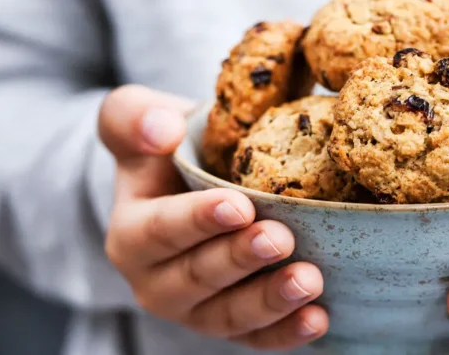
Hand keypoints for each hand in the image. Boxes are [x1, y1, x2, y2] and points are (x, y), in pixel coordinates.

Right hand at [100, 85, 327, 349]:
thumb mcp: (138, 118)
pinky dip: (286, 332)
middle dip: (241, 259)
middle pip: (198, 277)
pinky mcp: (233, 325)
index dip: (199, 220)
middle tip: (281, 239)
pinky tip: (317, 319)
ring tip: (309, 280)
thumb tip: (162, 130)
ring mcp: (196, 309)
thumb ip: (134, 116)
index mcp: (131, 233)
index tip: (240, 205)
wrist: (190, 180)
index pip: (161, 230)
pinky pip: (256, 337)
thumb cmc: (169, 147)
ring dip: (270, 300)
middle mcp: (157, 281)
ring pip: (229, 314)